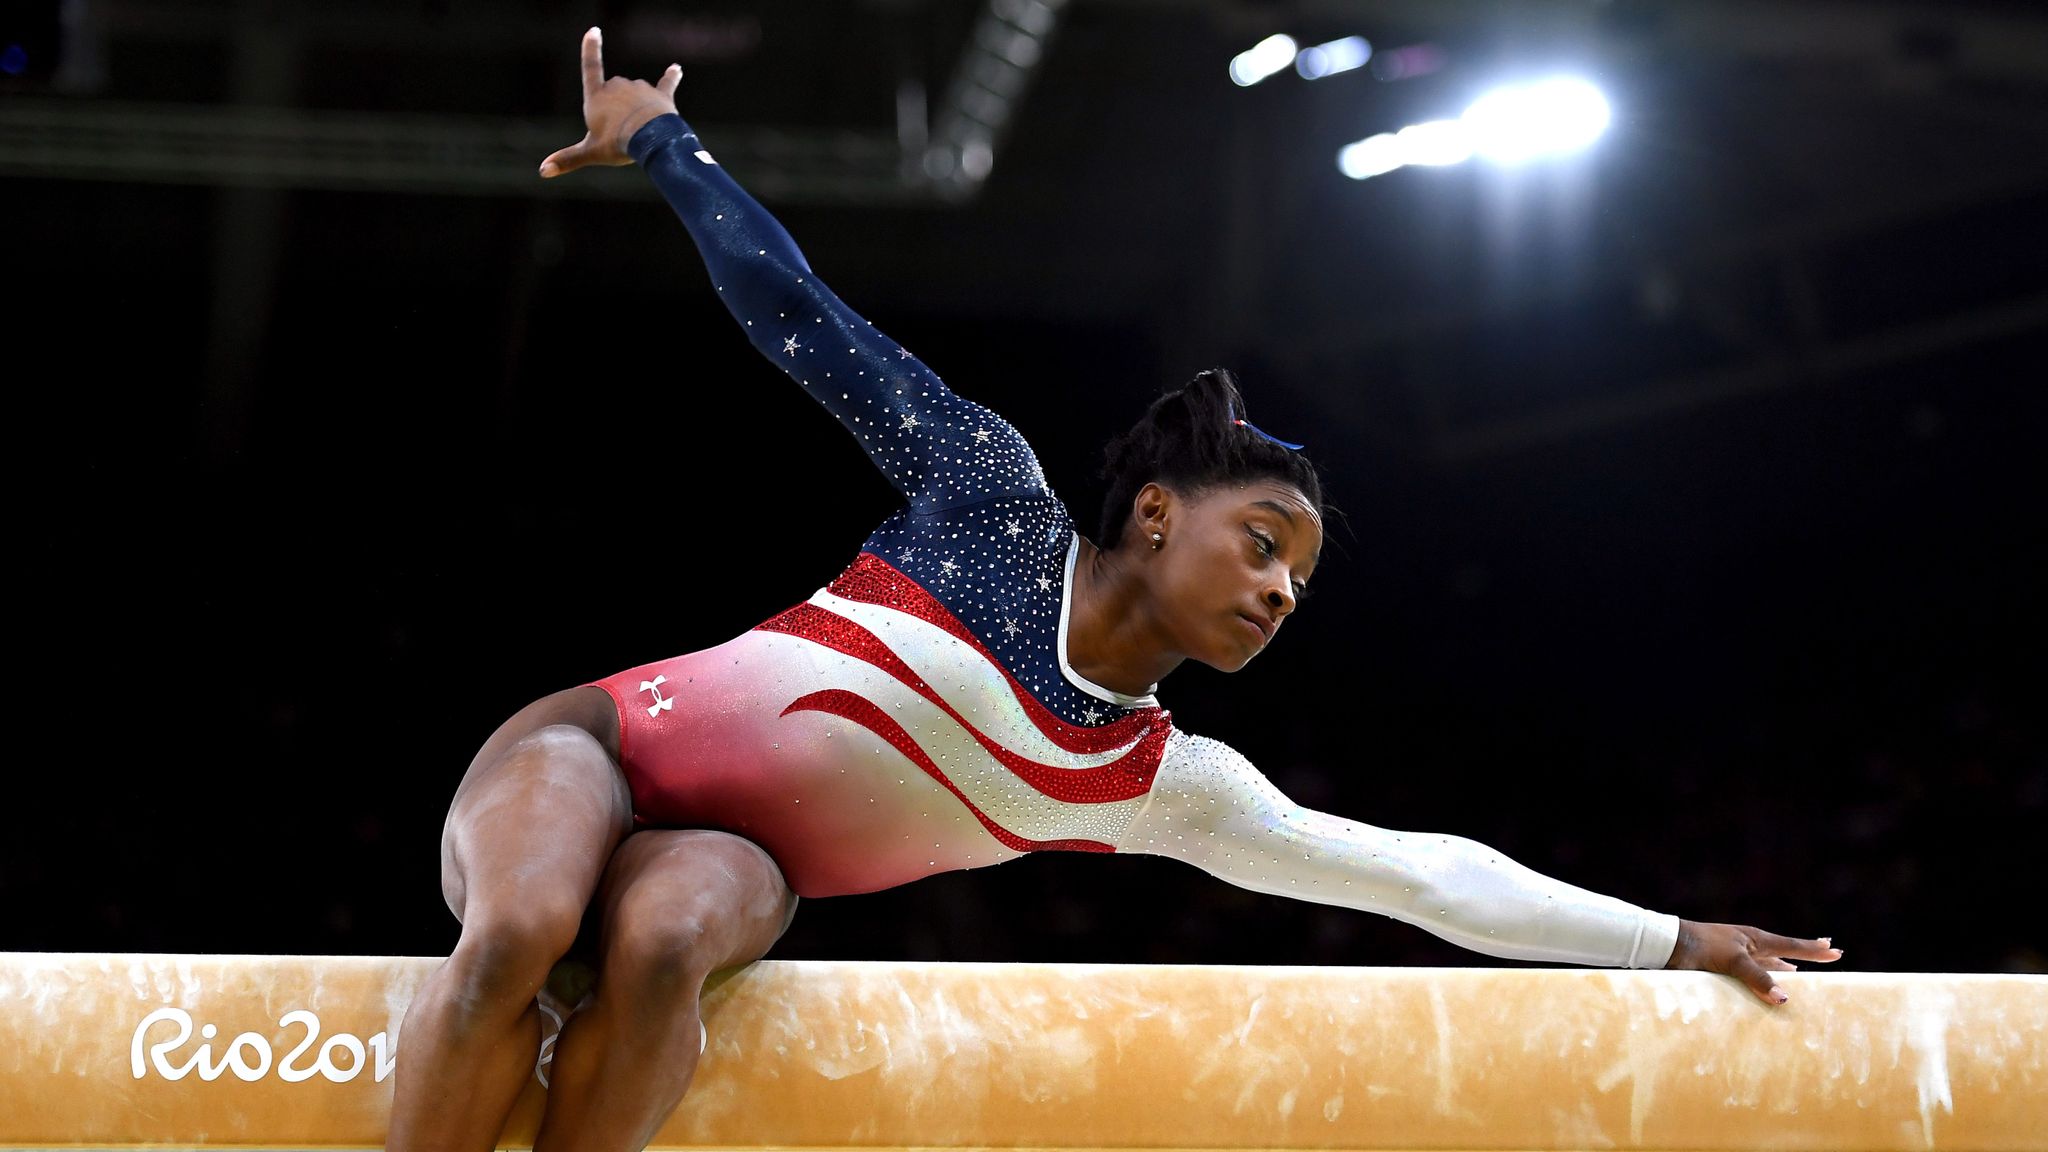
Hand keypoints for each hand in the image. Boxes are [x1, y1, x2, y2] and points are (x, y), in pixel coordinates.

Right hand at [538, 27, 680, 178]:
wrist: (652, 139)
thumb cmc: (618, 144)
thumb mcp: (590, 152)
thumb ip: (567, 159)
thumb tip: (542, 171)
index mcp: (597, 97)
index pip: (590, 67)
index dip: (591, 49)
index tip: (593, 31)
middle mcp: (618, 86)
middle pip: (613, 90)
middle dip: (616, 109)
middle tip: (620, 133)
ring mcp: (639, 88)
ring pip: (636, 93)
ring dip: (637, 108)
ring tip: (641, 131)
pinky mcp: (660, 95)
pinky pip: (666, 83)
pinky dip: (672, 77)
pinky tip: (676, 69)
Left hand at [1665, 919, 1842, 1004]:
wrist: (1668, 944)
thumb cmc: (1700, 947)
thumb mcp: (1732, 961)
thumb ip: (1758, 978)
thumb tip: (1785, 998)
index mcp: (1755, 939)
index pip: (1793, 946)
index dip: (1814, 950)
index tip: (1835, 950)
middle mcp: (1749, 945)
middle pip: (1785, 950)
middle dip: (1806, 954)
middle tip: (1829, 951)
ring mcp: (1736, 954)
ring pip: (1768, 961)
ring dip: (1785, 966)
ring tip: (1799, 969)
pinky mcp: (1723, 964)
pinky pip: (1751, 971)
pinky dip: (1763, 975)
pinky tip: (1762, 980)